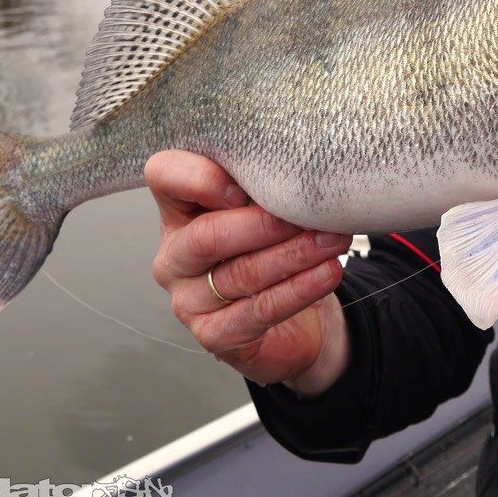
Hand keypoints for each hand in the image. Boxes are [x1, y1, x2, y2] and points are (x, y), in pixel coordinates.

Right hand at [146, 150, 352, 395]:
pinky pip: (258, 311)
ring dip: (294, 254)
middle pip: (208, 235)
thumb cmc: (277, 246)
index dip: (197, 177)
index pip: (164, 176)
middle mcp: (175, 254)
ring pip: (240, 274)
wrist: (299, 316)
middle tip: (311, 211)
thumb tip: (304, 160)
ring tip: (334, 239)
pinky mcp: (213, 335)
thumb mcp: (266, 205)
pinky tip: (328, 272)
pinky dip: (299, 289)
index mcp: (179, 208)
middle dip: (265, 223)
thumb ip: (266, 180)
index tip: (243, 185)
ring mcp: (188, 299)